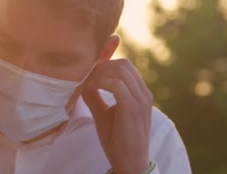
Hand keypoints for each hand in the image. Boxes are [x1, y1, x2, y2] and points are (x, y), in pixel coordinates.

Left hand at [76, 59, 152, 173]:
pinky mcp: (133, 108)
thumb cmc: (118, 139)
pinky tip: (90, 91)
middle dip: (101, 67)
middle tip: (86, 78)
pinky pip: (116, 84)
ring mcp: (141, 100)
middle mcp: (144, 93)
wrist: (130, 163)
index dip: (105, 65)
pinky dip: (99, 83)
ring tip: (87, 85)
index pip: (125, 66)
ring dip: (99, 74)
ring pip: (120, 70)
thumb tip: (83, 83)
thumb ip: (96, 97)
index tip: (88, 74)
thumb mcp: (104, 114)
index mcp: (140, 93)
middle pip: (123, 64)